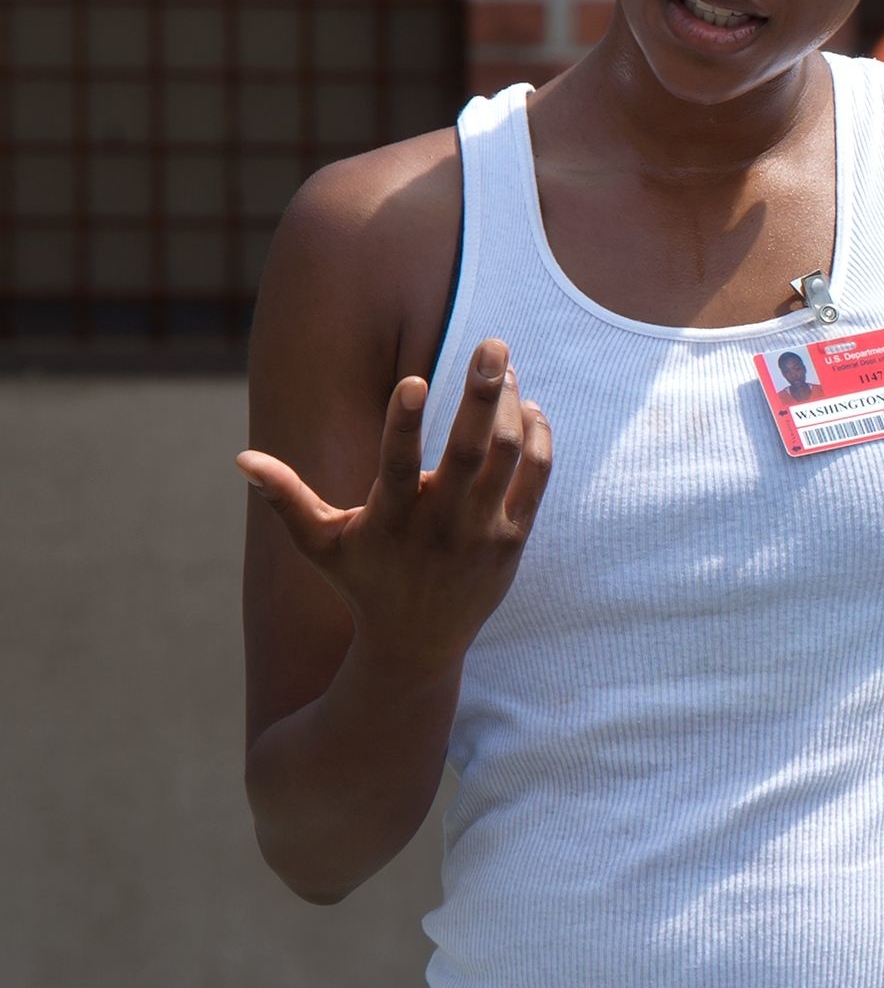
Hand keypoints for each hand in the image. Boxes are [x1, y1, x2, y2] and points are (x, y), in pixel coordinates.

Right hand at [236, 338, 552, 684]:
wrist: (417, 643)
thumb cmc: (362, 582)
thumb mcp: (320, 544)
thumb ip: (285, 498)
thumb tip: (242, 459)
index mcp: (391, 519)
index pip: (398, 465)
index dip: (404, 423)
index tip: (415, 380)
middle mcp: (441, 524)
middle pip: (471, 451)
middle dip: (484, 394)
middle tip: (494, 344)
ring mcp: (482, 532)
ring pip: (508, 458)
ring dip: (511, 407)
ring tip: (506, 366)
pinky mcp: (513, 539)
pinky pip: (535, 480)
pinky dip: (539, 440)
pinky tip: (531, 409)